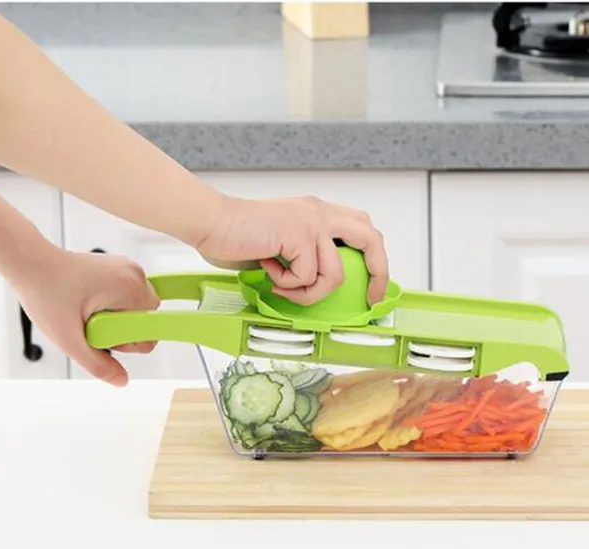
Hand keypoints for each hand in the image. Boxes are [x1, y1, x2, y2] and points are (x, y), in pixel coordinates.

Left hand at [12, 249, 159, 386]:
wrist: (31, 264)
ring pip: (139, 308)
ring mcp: (130, 268)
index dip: (125, 340)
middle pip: (147, 319)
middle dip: (122, 328)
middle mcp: (136, 274)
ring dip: (118, 316)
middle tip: (92, 322)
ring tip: (89, 310)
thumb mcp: (69, 339)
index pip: (150, 331)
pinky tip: (91, 301)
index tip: (100, 330)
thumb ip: (97, 364)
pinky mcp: (122, 267)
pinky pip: (130, 296)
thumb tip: (122, 380)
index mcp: (130, 289)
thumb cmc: (46, 293)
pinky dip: (114, 304)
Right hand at [197, 195, 389, 305]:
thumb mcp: (284, 244)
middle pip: (371, 239)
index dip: (373, 257)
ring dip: (308, 293)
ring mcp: (312, 223)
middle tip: (371, 298)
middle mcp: (320, 212)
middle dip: (378, 273)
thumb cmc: (236, 235)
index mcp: (318, 211)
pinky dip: (286, 284)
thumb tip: (319, 284)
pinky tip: (267, 270)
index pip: (361, 228)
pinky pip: (307, 277)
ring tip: (282, 287)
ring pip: (335, 275)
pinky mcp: (299, 235)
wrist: (211, 221)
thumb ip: (305, 256)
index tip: (372, 285)